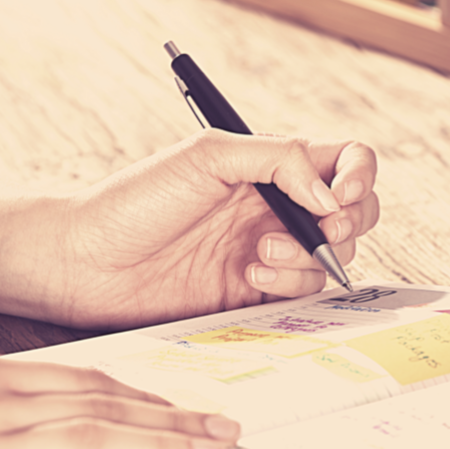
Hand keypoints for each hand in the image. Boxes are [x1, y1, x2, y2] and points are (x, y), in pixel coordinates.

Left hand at [2, 131, 379, 328]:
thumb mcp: (207, 156)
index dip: (360, 175)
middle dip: (349, 222)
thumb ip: (278, 160)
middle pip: (356, 211)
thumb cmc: (136, 200)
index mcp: (271, 164)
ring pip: (334, 256)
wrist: (89, 263)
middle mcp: (279, 205)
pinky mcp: (259, 292)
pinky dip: (290, 283)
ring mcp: (272, 249)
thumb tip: (330, 195)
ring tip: (261, 251)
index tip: (340, 195)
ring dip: (309, 254)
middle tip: (321, 227)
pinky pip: (305, 291)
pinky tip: (250, 273)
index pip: (346, 160)